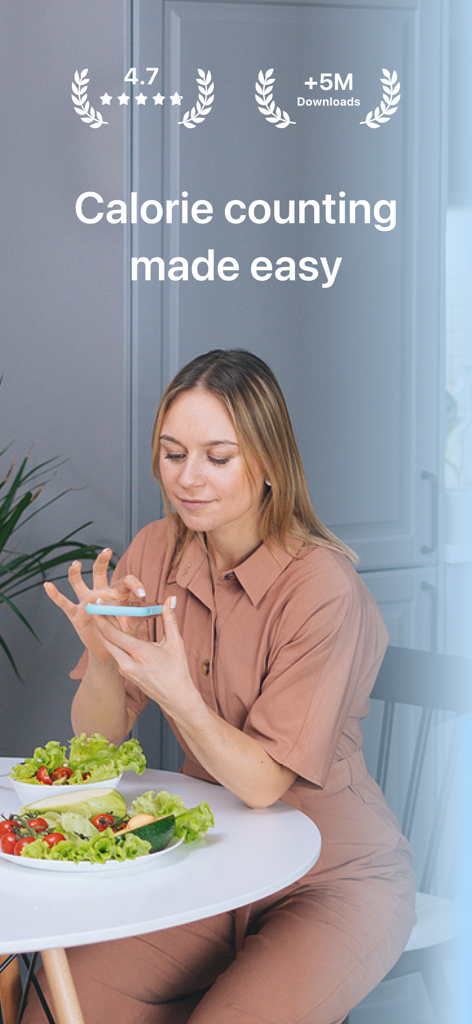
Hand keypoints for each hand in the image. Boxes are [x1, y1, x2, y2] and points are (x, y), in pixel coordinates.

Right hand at [44, 549, 147, 662]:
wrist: (111, 649)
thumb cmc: (124, 631)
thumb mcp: (136, 622)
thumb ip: (146, 613)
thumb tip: (166, 605)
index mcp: (117, 593)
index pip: (125, 581)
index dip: (135, 585)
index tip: (142, 595)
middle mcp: (100, 592)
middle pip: (99, 572)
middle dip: (102, 561)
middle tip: (107, 551)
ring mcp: (86, 602)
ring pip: (79, 583)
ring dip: (76, 573)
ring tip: (76, 564)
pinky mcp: (76, 613)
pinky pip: (63, 602)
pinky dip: (55, 594)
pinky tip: (47, 585)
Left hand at [91, 597, 198, 718]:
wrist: (176, 698)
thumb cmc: (177, 671)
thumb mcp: (175, 643)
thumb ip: (170, 619)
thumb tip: (171, 599)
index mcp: (139, 653)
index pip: (114, 634)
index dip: (103, 619)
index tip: (97, 607)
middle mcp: (127, 664)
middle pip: (106, 641)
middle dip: (101, 624)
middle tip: (98, 609)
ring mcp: (125, 671)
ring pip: (111, 648)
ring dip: (107, 634)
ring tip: (106, 618)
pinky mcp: (125, 675)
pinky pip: (116, 656)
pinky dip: (115, 644)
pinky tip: (117, 635)